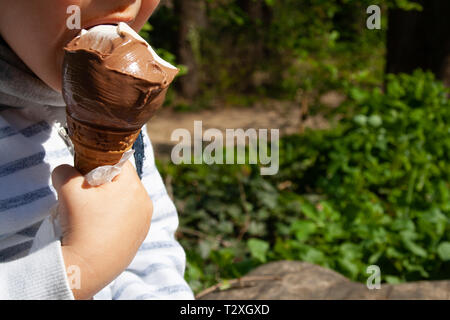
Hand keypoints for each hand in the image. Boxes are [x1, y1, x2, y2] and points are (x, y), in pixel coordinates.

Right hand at [52, 161, 152, 299]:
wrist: (86, 268)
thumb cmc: (81, 224)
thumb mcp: (68, 189)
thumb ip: (66, 171)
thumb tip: (66, 170)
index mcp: (134, 186)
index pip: (119, 161)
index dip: (99, 163)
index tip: (85, 176)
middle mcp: (145, 201)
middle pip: (123, 181)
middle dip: (103, 185)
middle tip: (85, 198)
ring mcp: (144, 221)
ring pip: (124, 200)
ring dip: (108, 203)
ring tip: (90, 217)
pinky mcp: (139, 237)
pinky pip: (126, 219)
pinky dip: (113, 219)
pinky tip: (98, 230)